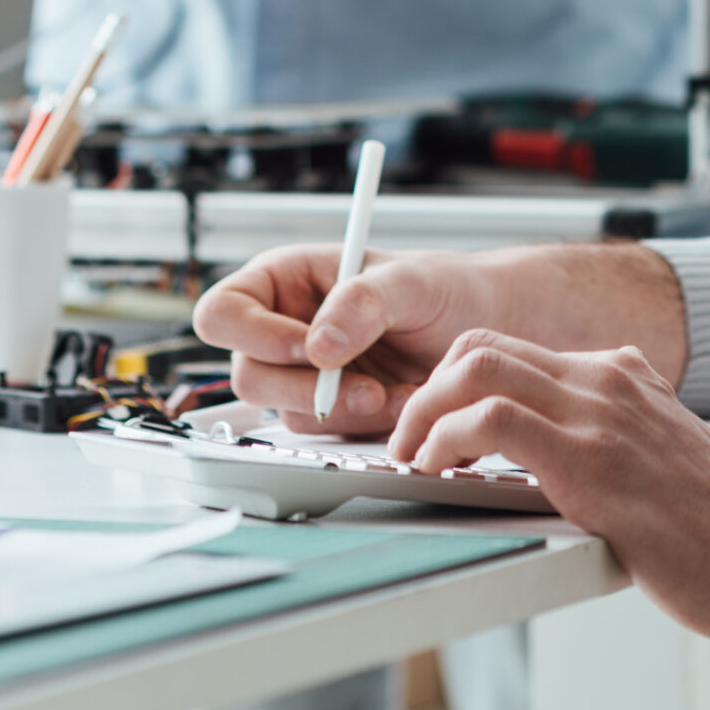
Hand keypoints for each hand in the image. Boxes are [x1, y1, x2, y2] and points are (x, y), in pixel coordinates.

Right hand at [192, 245, 504, 432]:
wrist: (486, 327)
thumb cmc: (445, 287)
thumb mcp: (410, 281)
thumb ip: (362, 302)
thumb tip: (318, 344)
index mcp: (285, 278)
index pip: (223, 311)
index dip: (252, 335)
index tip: (308, 348)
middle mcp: (283, 325)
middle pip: (248, 374)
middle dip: (305, 387)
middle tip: (364, 386)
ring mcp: (304, 371)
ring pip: (284, 411)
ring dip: (341, 410)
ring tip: (394, 391)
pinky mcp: (330, 407)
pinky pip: (324, 431)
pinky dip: (362, 425)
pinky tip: (399, 402)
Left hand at [387, 329, 709, 637]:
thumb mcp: (665, 449)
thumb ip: (618, 431)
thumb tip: (567, 450)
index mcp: (620, 374)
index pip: (512, 348)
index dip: (457, 381)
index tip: (435, 421)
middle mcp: (607, 379)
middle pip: (483, 345)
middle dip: (429, 389)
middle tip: (410, 438)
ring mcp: (598, 412)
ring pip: (477, 368)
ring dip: (425, 411)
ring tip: (413, 453)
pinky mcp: (588, 458)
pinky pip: (491, 420)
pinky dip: (446, 439)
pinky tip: (440, 471)